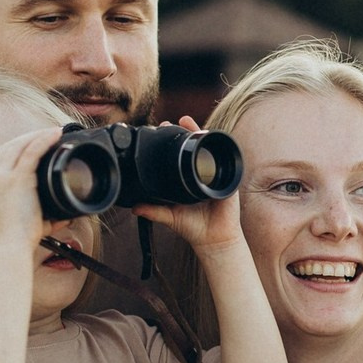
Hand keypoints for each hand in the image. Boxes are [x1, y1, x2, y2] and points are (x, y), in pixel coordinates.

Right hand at [0, 125, 62, 248]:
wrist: (10, 244)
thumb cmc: (18, 238)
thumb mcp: (28, 221)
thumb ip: (46, 217)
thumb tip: (65, 218)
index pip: (0, 155)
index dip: (16, 145)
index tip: (31, 142)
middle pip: (9, 146)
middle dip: (28, 137)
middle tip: (47, 134)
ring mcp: (3, 176)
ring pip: (20, 145)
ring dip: (37, 135)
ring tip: (53, 132)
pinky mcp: (17, 179)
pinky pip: (31, 151)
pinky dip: (44, 140)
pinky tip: (54, 134)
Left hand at [132, 117, 244, 253]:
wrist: (214, 239)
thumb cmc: (194, 228)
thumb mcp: (170, 217)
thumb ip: (153, 211)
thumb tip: (134, 207)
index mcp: (187, 180)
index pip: (180, 155)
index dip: (173, 143)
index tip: (163, 130)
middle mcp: (201, 174)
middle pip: (195, 147)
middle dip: (187, 131)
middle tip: (176, 122)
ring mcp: (215, 175)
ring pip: (208, 149)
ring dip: (201, 134)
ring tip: (189, 123)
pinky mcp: (227, 179)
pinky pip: (224, 160)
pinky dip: (218, 147)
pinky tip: (209, 137)